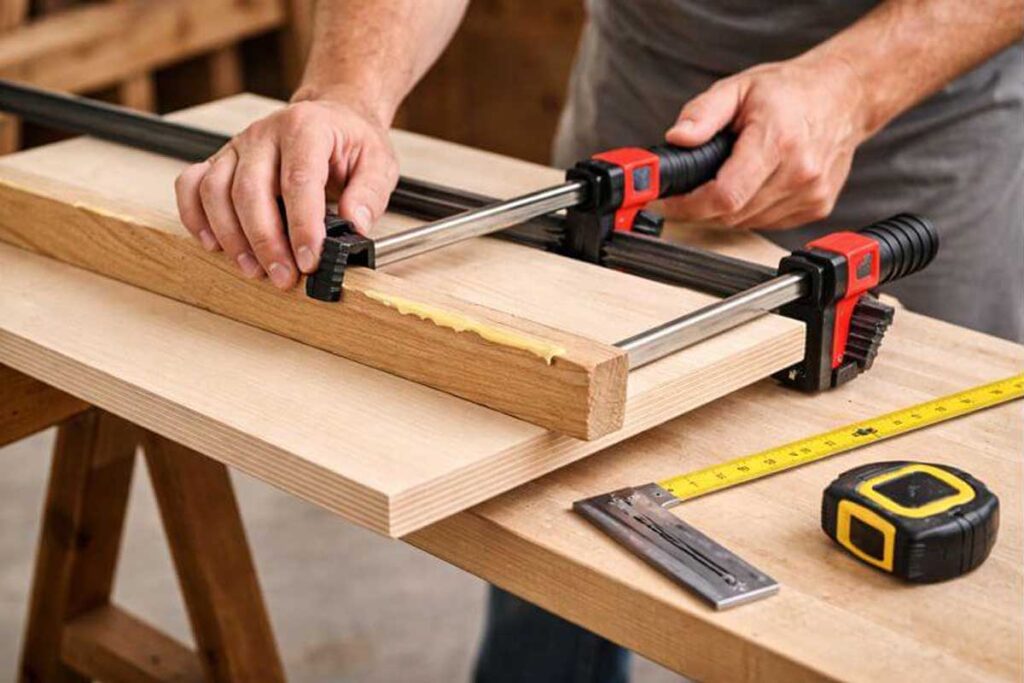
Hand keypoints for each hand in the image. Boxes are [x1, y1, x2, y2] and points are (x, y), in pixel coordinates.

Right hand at [174, 94, 397, 288]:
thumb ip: (368, 195)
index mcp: (306, 128)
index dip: (302, 226)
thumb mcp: (378, 162)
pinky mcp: (222, 161)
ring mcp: (238, 146)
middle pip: (250, 190)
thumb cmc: (351, 140)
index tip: (310, 259)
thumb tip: (355, 226)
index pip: (298, 180)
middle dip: (266, 241)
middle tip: (284, 277)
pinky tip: (214, 244)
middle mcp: (265, 133)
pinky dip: (195, 217)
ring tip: (254, 269)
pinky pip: (192, 185)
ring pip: (216, 191)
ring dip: (231, 237)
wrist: (332, 115)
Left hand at [663, 55, 868, 229]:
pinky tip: (752, 184)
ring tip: (724, 178)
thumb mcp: (738, 88)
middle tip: (687, 189)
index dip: (689, 206)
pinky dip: (750, 211)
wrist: (844, 96)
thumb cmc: (790, 91)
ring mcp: (811, 193)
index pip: (725, 195)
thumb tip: (677, 138)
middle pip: (732, 214)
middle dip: (701, 207)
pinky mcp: (817, 207)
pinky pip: (768, 222)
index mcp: (778, 141)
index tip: (667, 202)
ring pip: (747, 222)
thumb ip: (703, 113)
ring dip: (725, 210)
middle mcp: (799, 172)